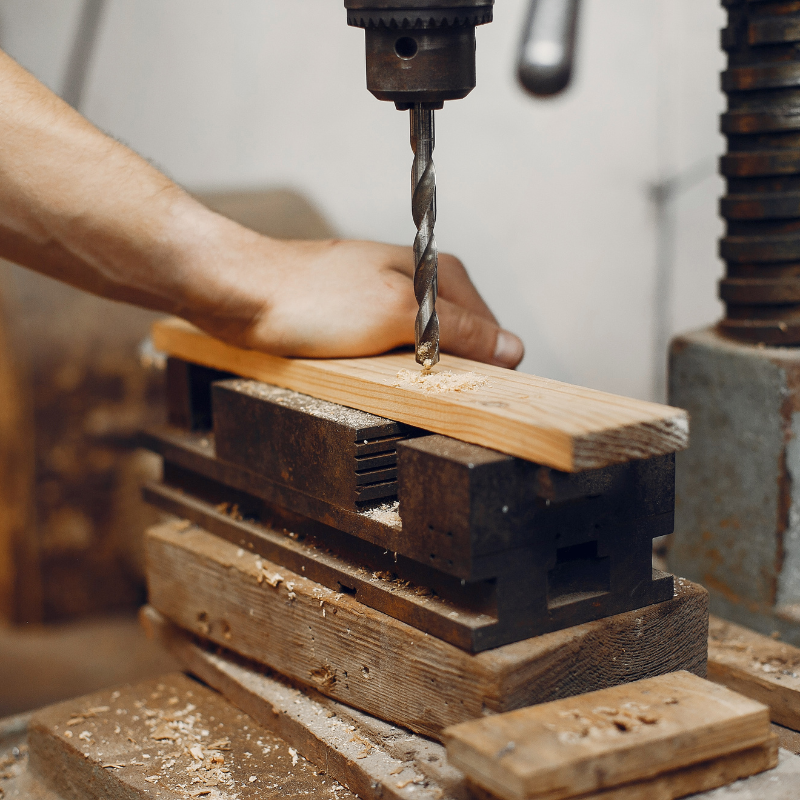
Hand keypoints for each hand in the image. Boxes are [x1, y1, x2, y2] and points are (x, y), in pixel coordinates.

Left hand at [175, 218, 524, 367]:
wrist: (242, 293)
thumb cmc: (311, 298)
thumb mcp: (397, 314)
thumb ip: (458, 331)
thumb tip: (512, 348)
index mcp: (440, 272)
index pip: (491, 330)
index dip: (482, 365)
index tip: (463, 391)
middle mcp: (421, 283)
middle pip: (460, 341)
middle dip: (447, 368)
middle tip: (414, 383)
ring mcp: (390, 299)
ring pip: (426, 349)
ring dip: (416, 372)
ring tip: (386, 377)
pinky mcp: (363, 318)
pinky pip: (394, 352)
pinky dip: (389, 369)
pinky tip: (370, 373)